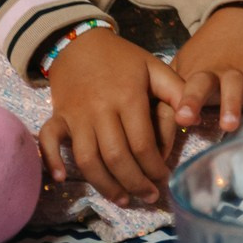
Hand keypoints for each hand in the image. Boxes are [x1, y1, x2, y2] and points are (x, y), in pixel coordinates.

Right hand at [40, 25, 195, 206]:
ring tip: (123, 200)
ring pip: (87, 159)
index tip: (165, 179)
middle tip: (149, 197)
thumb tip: (194, 120)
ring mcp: (76, 115)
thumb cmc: (123, 59)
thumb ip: (178, 92)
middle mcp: (100, 110)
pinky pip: (48, 141)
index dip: (154, 167)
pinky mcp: (57, 116)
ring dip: (105, 184)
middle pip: (116, 158)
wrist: (80, 42)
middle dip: (135, 183)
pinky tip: (59, 180)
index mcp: (128, 98)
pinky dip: (51, 161)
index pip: (142, 143)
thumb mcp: (155, 68)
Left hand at [174, 4, 242, 135]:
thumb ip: (172, 89)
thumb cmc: (208, 53)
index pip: (178, 89)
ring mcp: (236, 71)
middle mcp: (212, 72)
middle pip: (200, 84)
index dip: (173, 102)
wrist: (241, 21)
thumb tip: (152, 117)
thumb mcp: (186, 65)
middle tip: (186, 118)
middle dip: (192, 100)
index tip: (171, 117)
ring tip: (229, 125)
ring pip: (233, 86)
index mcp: (191, 73)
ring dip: (230, 105)